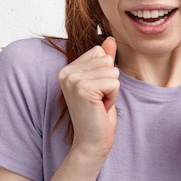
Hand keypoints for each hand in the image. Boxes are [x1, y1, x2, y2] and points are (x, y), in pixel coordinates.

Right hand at [58, 37, 119, 158]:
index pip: (99, 52)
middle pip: (107, 60)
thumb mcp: (102, 82)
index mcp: (68, 69)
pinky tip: (101, 107)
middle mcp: (66, 72)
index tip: (96, 92)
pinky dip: (113, 97)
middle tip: (98, 99)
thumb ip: (105, 60)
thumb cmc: (98, 113)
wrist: (92, 141)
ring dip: (112, 90)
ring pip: (112, 71)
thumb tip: (111, 39)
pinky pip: (114, 83)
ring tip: (99, 103)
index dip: (105, 73)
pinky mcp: (83, 89)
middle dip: (110, 81)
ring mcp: (73, 80)